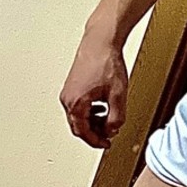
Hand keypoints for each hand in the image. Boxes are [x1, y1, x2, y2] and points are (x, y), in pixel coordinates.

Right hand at [59, 31, 128, 148]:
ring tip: (109, 119)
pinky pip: (79, 106)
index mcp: (76, 103)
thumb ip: (116, 118)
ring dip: (94, 121)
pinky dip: (90, 111)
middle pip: (79, 126)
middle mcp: (68, 99)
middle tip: (109, 134)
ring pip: (79, 116)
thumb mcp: (118, 95)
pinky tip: (103, 107)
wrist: (100, 42)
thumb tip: (112, 130)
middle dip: (95, 132)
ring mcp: (68, 92)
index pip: (83, 132)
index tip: (106, 144)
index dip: (96, 141)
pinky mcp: (72, 86)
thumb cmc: (106, 63)